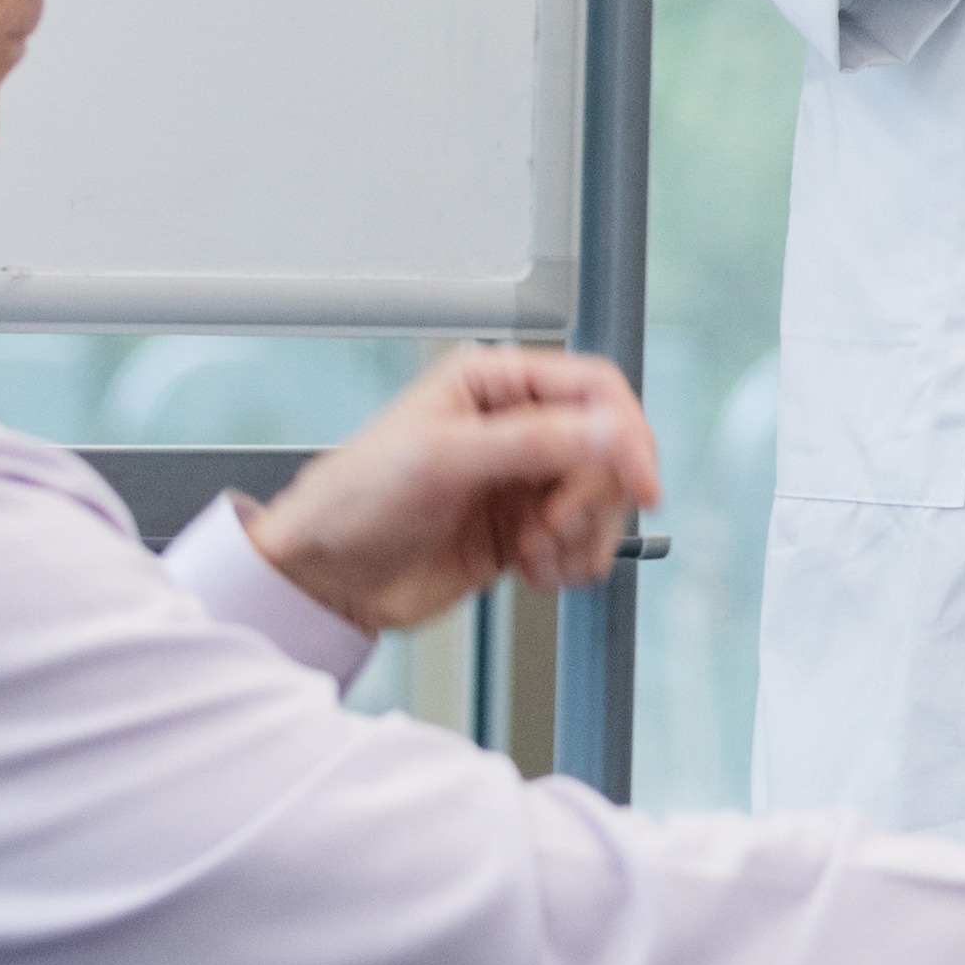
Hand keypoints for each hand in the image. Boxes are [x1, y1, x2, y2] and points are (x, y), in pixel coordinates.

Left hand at [247, 344, 662, 634]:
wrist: (323, 582)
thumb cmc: (354, 504)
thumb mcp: (442, 461)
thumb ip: (532, 442)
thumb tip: (610, 431)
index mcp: (494, 383)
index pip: (595, 390)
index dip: (627, 434)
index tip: (641, 484)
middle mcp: (515, 426)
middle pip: (610, 451)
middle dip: (593, 498)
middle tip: (552, 528)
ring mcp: (522, 481)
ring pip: (603, 502)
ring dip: (582, 537)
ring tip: (535, 554)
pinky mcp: (523, 531)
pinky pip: (583, 543)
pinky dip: (570, 563)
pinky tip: (530, 570)